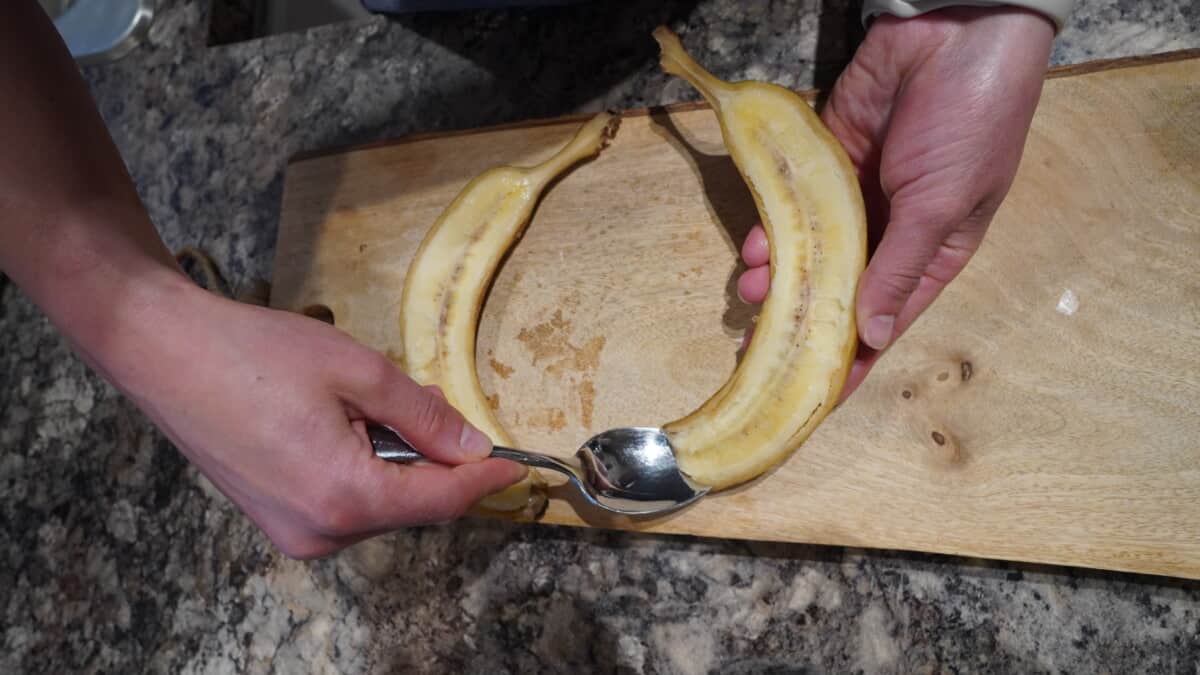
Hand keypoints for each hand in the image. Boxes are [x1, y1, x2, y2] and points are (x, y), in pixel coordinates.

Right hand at [106, 278, 523, 558]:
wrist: (162, 351)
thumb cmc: (253, 353)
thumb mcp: (357, 371)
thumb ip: (422, 415)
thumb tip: (470, 445)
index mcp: (344, 496)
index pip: (440, 500)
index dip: (483, 480)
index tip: (516, 465)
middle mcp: (319, 531)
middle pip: (410, 504)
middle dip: (432, 458)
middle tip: (428, 400)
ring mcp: (293, 531)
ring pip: (377, 503)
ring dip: (393, 460)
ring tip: (372, 402)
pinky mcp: (276, 520)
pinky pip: (343, 502)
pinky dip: (361, 467)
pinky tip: (345, 422)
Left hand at [738, 7, 1054, 398]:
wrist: (955, 34)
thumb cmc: (970, 124)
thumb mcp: (942, 206)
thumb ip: (900, 268)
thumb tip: (874, 334)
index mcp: (932, 251)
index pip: (886, 319)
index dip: (852, 359)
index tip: (814, 397)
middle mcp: (891, 231)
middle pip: (838, 290)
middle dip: (799, 318)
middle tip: (757, 343)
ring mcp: (856, 196)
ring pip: (809, 252)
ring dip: (778, 275)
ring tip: (747, 294)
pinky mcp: (827, 162)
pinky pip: (794, 206)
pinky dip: (773, 228)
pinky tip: (752, 249)